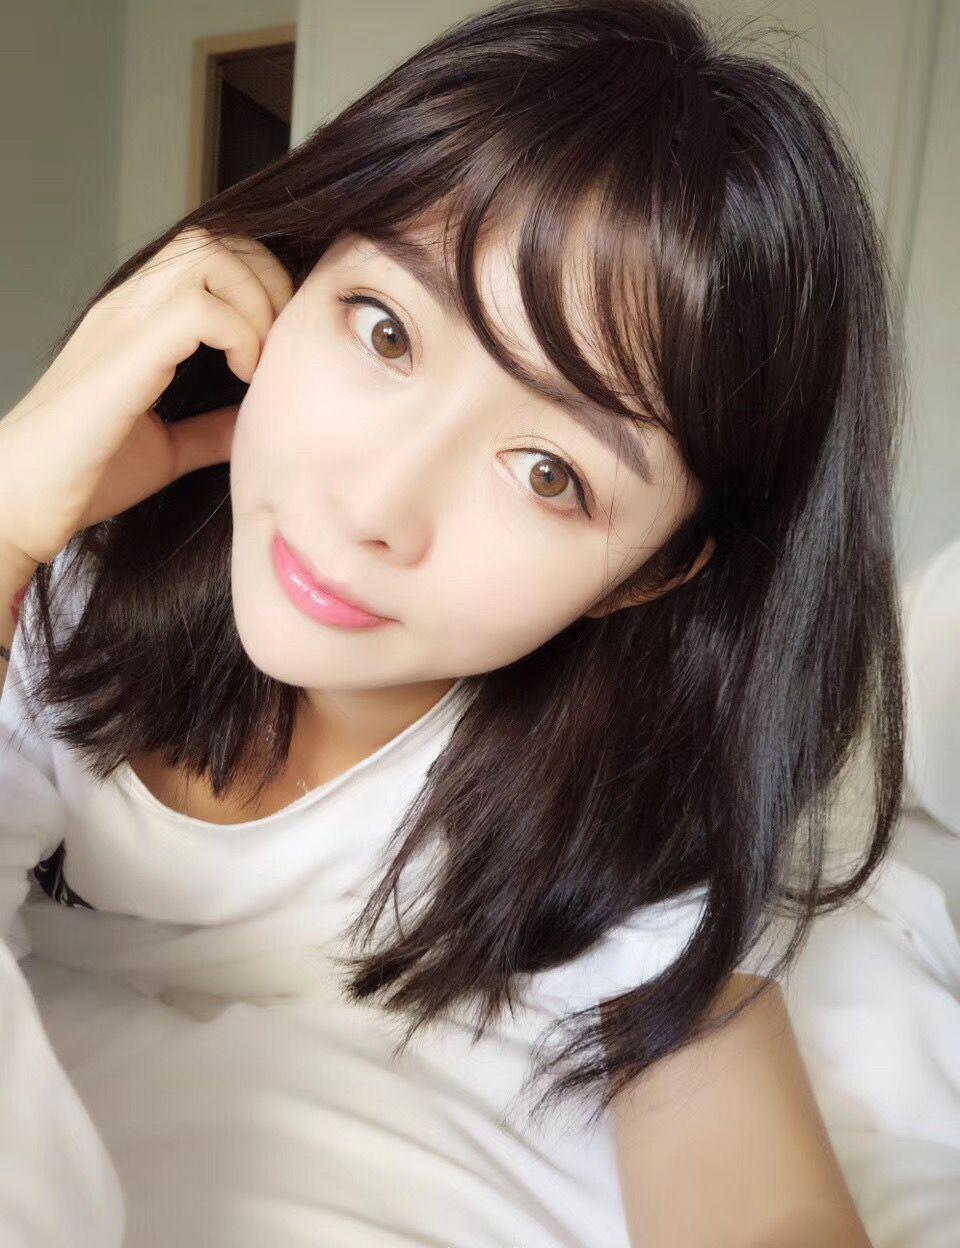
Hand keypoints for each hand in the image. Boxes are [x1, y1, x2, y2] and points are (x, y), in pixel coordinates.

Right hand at [0, 226, 294, 571]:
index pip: (207, 255)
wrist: (23, 497)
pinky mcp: (126, 353)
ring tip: (259, 360)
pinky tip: (243, 377)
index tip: (275, 345)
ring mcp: (124, 322)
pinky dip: (240, 335)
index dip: (258, 283)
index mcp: (136, 320)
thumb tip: (256, 422)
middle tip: (279, 343)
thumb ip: (209, 429)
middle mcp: (129, 306)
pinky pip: (200, 310)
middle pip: (214, 240)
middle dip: (267, 282)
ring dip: (255, 302)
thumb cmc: (83, 474)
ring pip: (208, 256)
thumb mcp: (166, 447)